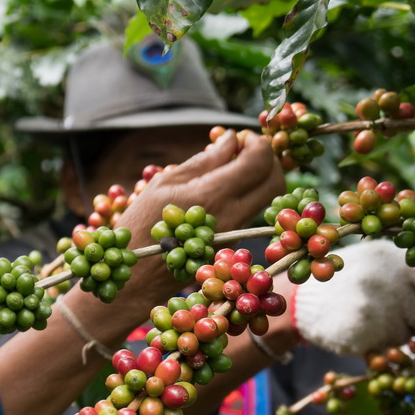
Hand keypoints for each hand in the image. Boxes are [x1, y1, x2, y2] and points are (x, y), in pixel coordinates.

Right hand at [116, 130, 284, 301]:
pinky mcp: (233, 241)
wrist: (138, 276)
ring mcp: (236, 231)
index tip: (239, 137)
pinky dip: (249, 191)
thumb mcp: (164, 184)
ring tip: (233, 165)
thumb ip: (203, 161)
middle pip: (275, 179)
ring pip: (269, 197)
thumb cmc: (141, 226)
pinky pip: (253, 210)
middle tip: (243, 149)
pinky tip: (225, 186)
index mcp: (213, 194)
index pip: (258, 160)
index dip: (256, 142)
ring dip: (260, 175)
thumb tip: (229, 140)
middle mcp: (233, 214)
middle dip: (267, 157)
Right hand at [290, 239, 414, 355]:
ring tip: (377, 330)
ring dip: (399, 340)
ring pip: (410, 336)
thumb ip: (411, 279)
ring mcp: (377, 300)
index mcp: (397, 257)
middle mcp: (390, 274)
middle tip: (402, 328)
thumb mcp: (377, 265)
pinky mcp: (364, 324)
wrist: (296, 300)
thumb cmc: (344, 284)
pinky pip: (389, 349)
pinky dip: (382, 352)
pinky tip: (366, 340)